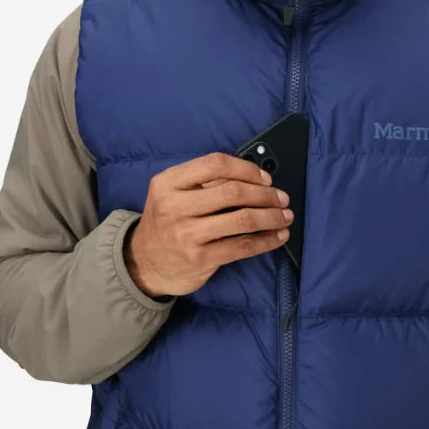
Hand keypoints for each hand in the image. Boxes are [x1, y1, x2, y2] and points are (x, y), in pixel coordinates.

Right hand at [124, 152, 292, 297]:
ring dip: (271, 216)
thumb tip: (253, 177)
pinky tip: (278, 237)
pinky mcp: (200, 259)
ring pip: (242, 219)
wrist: (142, 263)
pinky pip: (242, 246)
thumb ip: (203, 182)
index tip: (265, 178)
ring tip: (285, 216)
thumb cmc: (166, 222)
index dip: (247, 169)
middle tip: (282, 198)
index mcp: (168, 182)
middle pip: (233, 192)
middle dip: (266, 194)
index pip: (215, 164)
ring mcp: (187, 234)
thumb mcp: (171, 194)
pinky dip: (266, 240)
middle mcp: (175, 206)